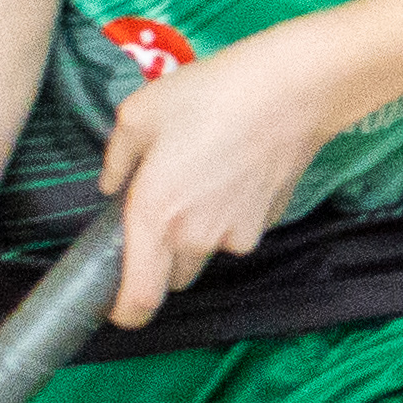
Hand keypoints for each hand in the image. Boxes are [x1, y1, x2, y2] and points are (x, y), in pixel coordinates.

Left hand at [99, 18, 360, 325]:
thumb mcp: (139, 113)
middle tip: (162, 207)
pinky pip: (238, 228)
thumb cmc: (208, 96)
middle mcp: (196, 239)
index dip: (125, 311)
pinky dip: (230, 211)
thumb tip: (112, 184)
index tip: (118, 303)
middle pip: (173, 276)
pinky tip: (234, 168)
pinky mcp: (268, 221)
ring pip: (207, 249)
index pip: (139, 298)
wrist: (291, 91)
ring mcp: (237, 234)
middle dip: (161, 255)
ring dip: (198, 230)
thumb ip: (116, 159)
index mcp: (155, 218)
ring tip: (203, 174)